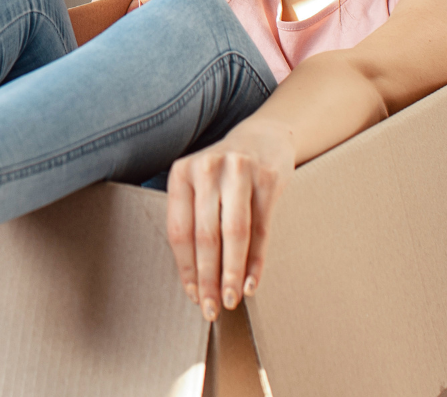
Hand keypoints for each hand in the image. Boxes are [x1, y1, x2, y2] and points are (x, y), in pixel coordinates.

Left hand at [166, 121, 292, 319]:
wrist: (264, 137)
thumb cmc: (225, 172)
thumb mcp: (200, 186)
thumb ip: (194, 221)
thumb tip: (196, 280)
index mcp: (181, 173)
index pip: (179, 230)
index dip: (186, 268)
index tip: (193, 296)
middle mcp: (207, 169)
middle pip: (205, 236)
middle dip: (208, 278)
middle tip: (211, 309)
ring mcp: (239, 171)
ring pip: (233, 234)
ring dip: (231, 273)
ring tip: (231, 300)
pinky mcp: (268, 178)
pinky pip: (261, 229)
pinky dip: (256, 260)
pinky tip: (251, 283)